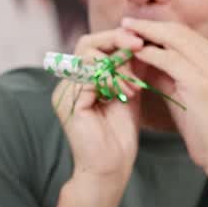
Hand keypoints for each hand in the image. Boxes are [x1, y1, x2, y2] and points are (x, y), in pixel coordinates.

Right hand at [55, 28, 145, 190]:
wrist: (111, 168)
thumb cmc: (120, 136)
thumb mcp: (128, 92)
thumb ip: (129, 68)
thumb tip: (140, 40)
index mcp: (80, 80)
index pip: (93, 45)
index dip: (117, 38)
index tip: (143, 40)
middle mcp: (68, 83)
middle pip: (86, 43)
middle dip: (115, 40)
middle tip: (139, 45)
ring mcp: (65, 93)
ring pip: (87, 57)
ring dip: (117, 65)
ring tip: (134, 85)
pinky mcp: (68, 104)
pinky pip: (89, 77)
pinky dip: (112, 80)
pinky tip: (126, 93)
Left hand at [123, 18, 207, 175]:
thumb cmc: (203, 128)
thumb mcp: (183, 93)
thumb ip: (166, 74)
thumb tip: (142, 58)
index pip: (184, 33)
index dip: (157, 28)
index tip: (134, 27)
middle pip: (178, 30)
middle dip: (148, 26)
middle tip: (124, 23)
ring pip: (173, 39)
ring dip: (145, 35)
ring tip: (123, 34)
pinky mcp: (201, 81)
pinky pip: (169, 59)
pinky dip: (149, 54)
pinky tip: (132, 54)